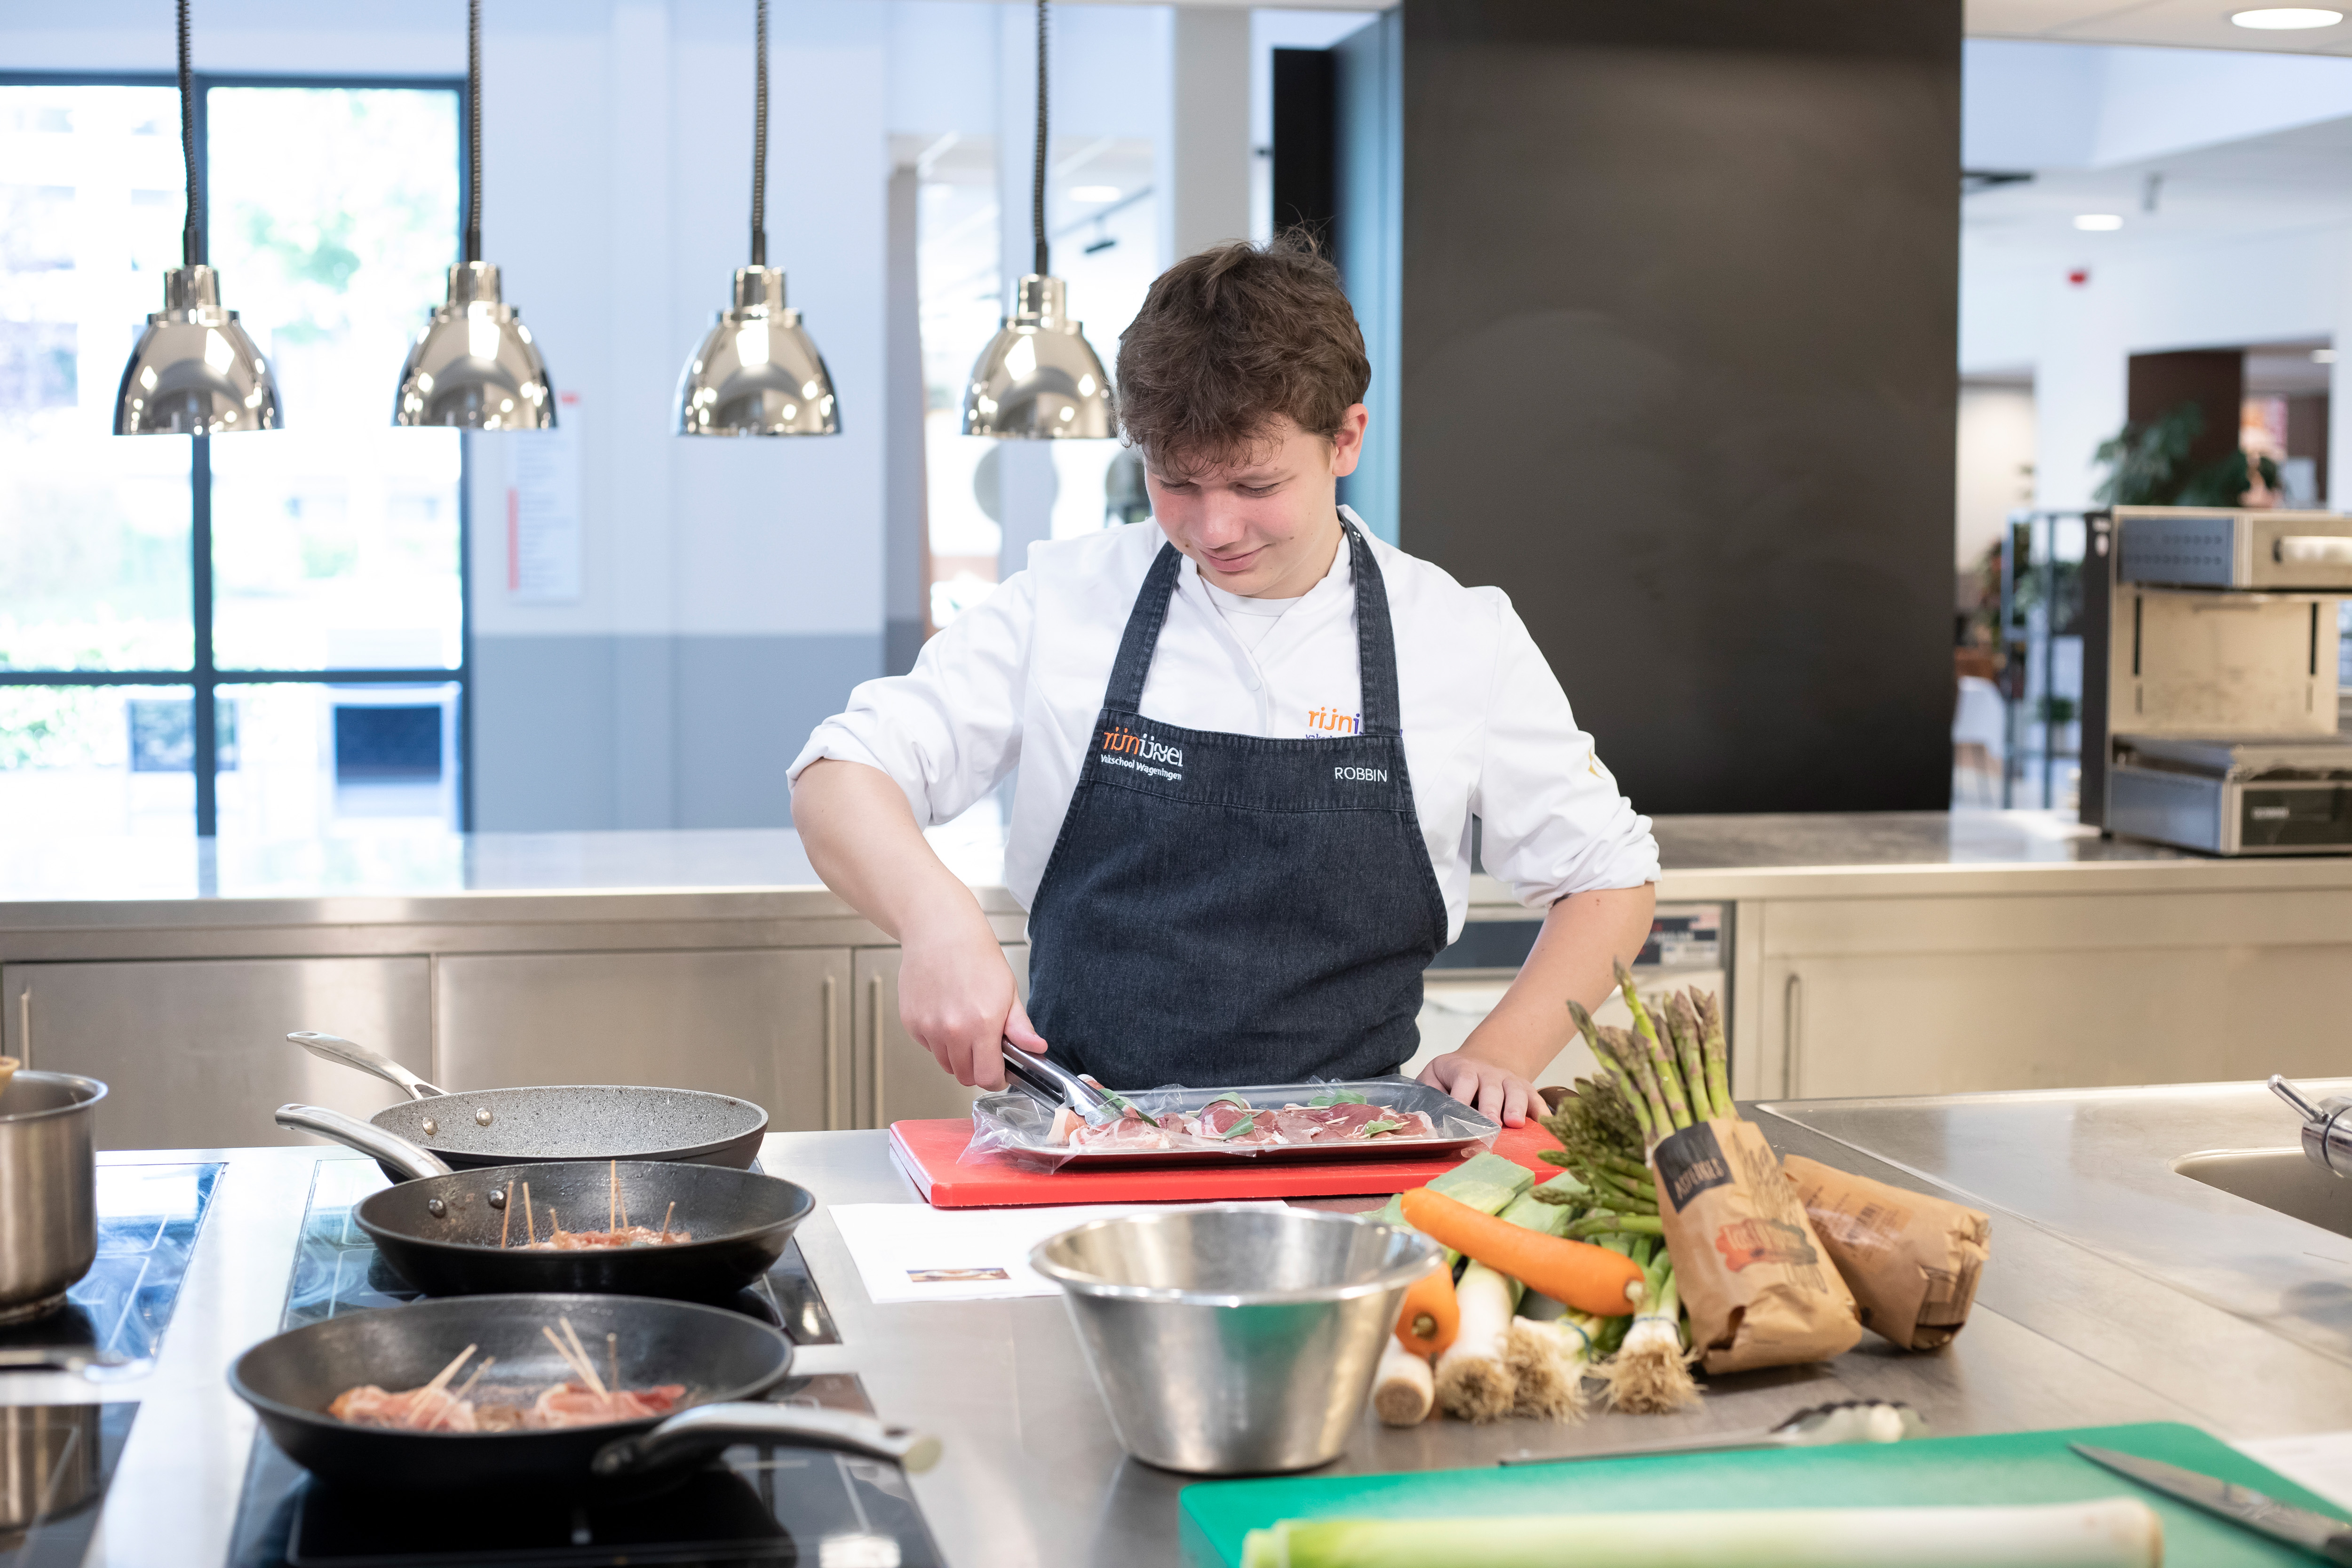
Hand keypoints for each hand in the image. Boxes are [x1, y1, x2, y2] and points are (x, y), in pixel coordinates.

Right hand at [895, 915, 1046, 1090]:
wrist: (939, 930)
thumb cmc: (975, 955)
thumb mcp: (1007, 990)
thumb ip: (1020, 1027)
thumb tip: (1037, 1048)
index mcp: (982, 1025)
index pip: (987, 1078)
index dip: (996, 1079)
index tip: (999, 1071)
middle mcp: (953, 1031)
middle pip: (964, 1076)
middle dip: (976, 1067)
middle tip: (982, 1045)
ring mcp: (929, 1028)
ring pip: (945, 1063)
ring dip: (956, 1054)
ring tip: (963, 1024)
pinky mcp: (911, 1022)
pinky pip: (927, 1046)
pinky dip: (936, 1038)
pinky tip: (944, 1012)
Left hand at [1418, 1051, 1536, 1126]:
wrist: (1483, 1060)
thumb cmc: (1452, 1077)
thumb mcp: (1433, 1077)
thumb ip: (1427, 1094)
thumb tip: (1422, 1120)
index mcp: (1463, 1069)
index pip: (1463, 1080)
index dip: (1462, 1098)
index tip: (1458, 1117)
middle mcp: (1489, 1073)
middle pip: (1492, 1088)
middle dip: (1491, 1106)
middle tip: (1491, 1124)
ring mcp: (1511, 1081)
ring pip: (1517, 1091)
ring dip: (1517, 1107)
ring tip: (1516, 1124)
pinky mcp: (1527, 1091)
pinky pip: (1538, 1100)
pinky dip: (1542, 1113)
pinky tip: (1545, 1126)